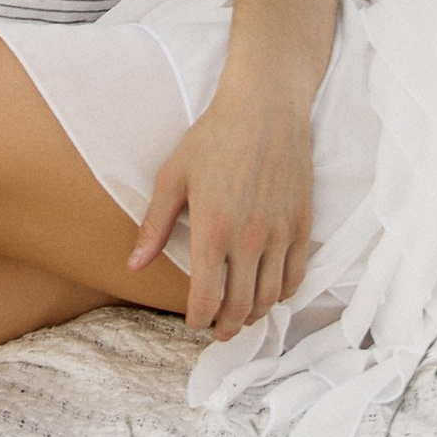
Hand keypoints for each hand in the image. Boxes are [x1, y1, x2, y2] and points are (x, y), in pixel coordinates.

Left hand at [129, 85, 314, 338]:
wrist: (265, 106)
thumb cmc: (214, 137)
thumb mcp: (173, 176)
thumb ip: (155, 225)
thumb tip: (134, 265)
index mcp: (213, 229)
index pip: (207, 298)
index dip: (199, 319)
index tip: (194, 321)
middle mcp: (249, 238)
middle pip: (241, 307)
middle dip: (227, 327)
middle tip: (218, 330)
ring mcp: (280, 232)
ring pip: (272, 296)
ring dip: (256, 314)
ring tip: (242, 314)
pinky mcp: (302, 222)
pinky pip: (297, 274)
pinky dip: (284, 292)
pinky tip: (271, 291)